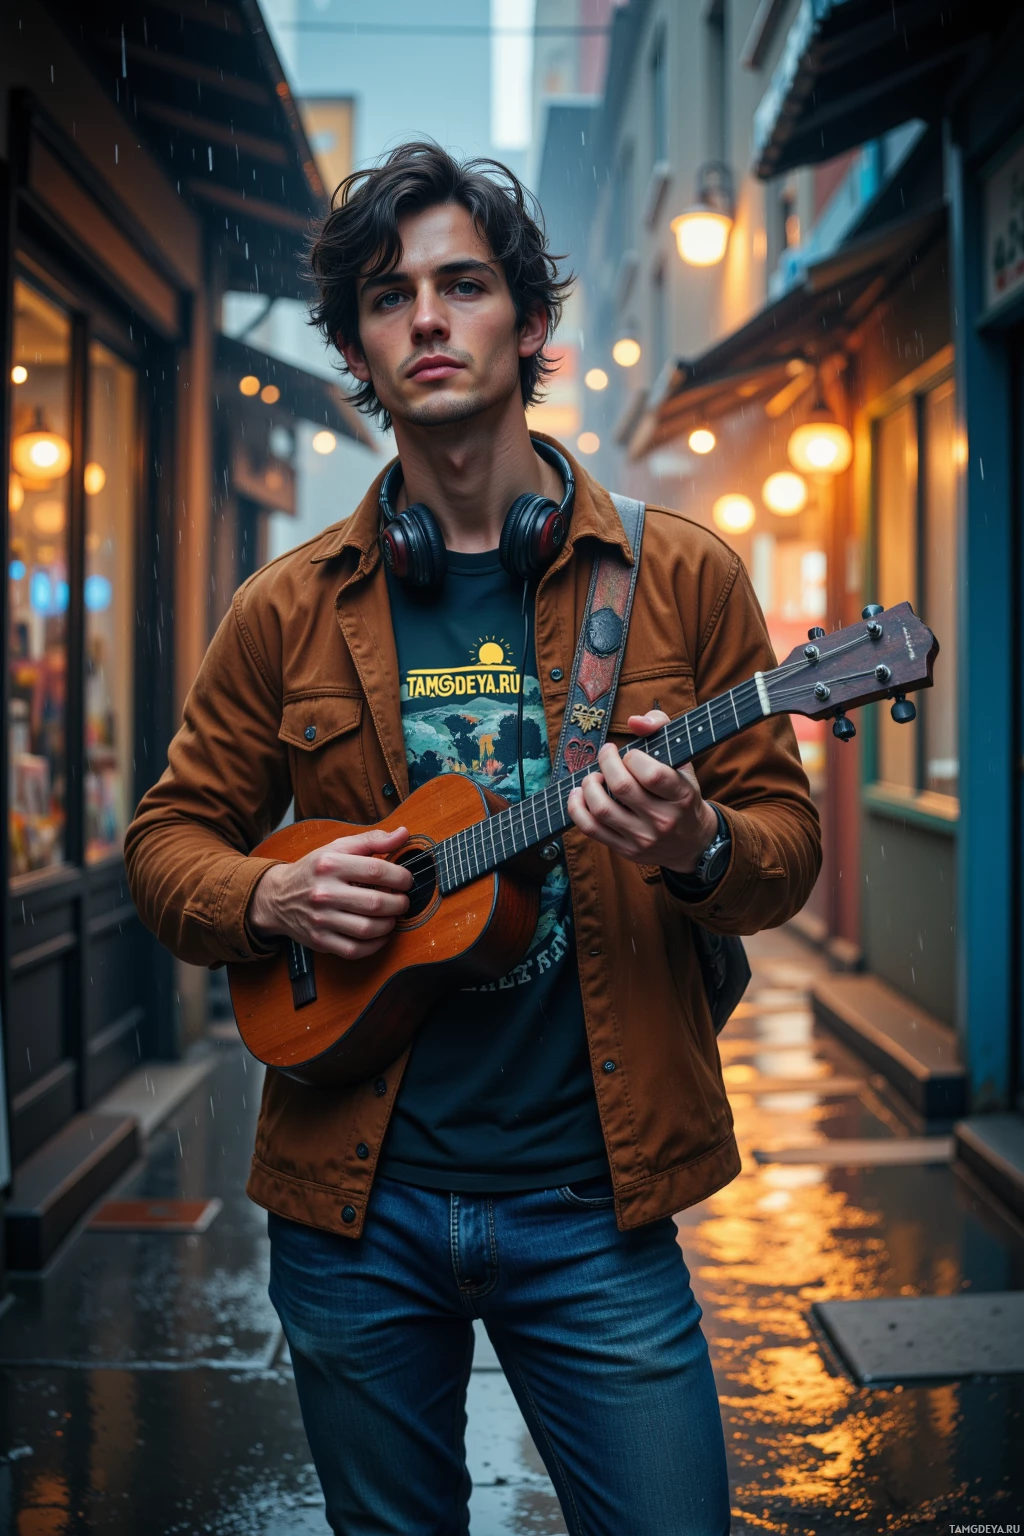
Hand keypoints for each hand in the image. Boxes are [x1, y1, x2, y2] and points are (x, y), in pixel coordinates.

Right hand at [248, 827, 412, 959]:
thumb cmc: (314, 870)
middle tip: (403, 901)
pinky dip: (375, 945)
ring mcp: (320, 919)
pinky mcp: (319, 941)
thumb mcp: (337, 848)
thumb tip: (403, 833)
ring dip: (390, 924)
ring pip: (367, 929)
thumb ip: (372, 840)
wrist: (277, 897)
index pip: (376, 870)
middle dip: (399, 903)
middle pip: (375, 902)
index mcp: (329, 864)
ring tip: (392, 916)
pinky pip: (355, 949)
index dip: (400, 877)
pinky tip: (381, 934)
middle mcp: (323, 892)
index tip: (407, 880)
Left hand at [566, 711, 719, 873]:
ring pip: (602, 809)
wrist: (692, 843)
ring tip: (594, 776)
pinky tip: (578, 794)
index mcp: (682, 796)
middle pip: (622, 787)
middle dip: (606, 763)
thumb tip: (634, 721)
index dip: (633, 758)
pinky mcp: (626, 850)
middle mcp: (663, 820)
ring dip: (589, 785)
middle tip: (606, 754)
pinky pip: (591, 830)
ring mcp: (643, 838)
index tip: (630, 754)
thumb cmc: (683, 795)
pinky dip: (577, 809)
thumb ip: (662, 730)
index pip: (651, 774)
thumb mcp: (683, 762)